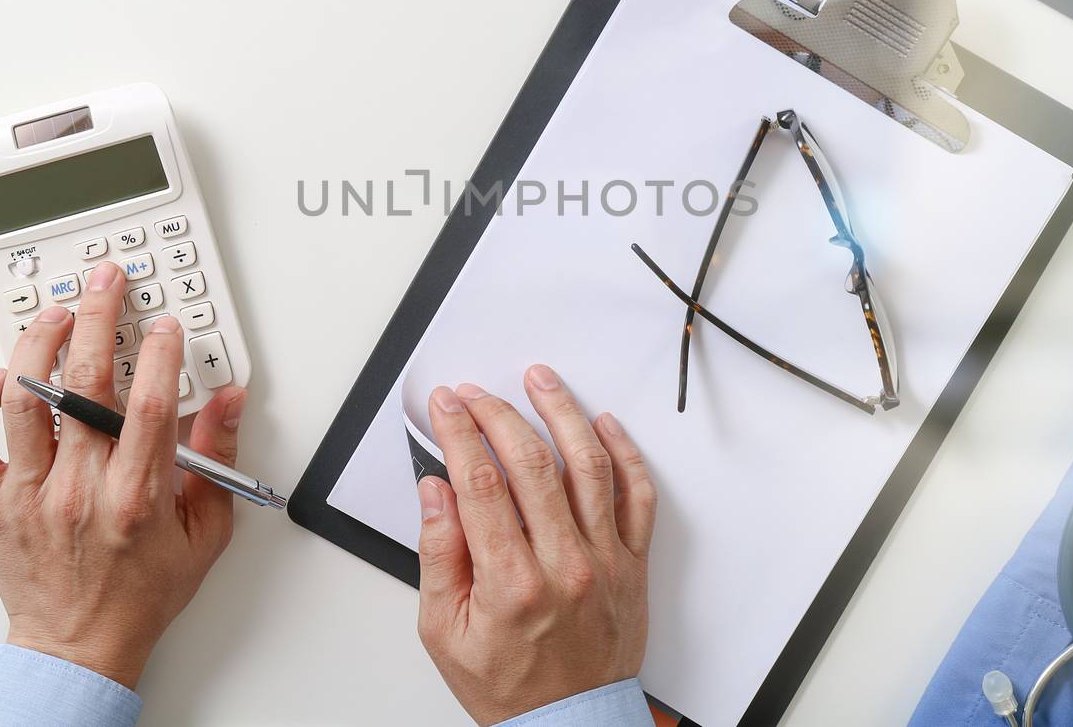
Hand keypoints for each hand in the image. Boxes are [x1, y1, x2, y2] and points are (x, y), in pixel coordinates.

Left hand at [0, 260, 246, 688]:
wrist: (78, 646)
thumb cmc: (140, 593)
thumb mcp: (206, 533)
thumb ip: (218, 460)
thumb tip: (227, 402)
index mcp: (137, 497)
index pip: (152, 405)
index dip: (162, 352)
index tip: (166, 324)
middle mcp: (79, 489)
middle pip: (85, 383)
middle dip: (98, 317)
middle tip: (105, 282)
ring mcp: (30, 492)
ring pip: (24, 398)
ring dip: (38, 343)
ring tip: (55, 314)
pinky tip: (2, 375)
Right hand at [416, 365, 656, 724]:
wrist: (567, 723)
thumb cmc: (506, 682)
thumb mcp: (443, 629)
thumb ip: (438, 553)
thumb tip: (436, 491)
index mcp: (510, 583)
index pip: (480, 481)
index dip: (460, 431)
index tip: (445, 404)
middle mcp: (563, 564)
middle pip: (532, 462)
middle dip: (498, 413)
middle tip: (477, 392)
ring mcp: (604, 560)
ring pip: (589, 464)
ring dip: (562, 412)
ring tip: (540, 380)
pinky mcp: (631, 563)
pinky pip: (636, 495)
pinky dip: (624, 453)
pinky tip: (602, 424)